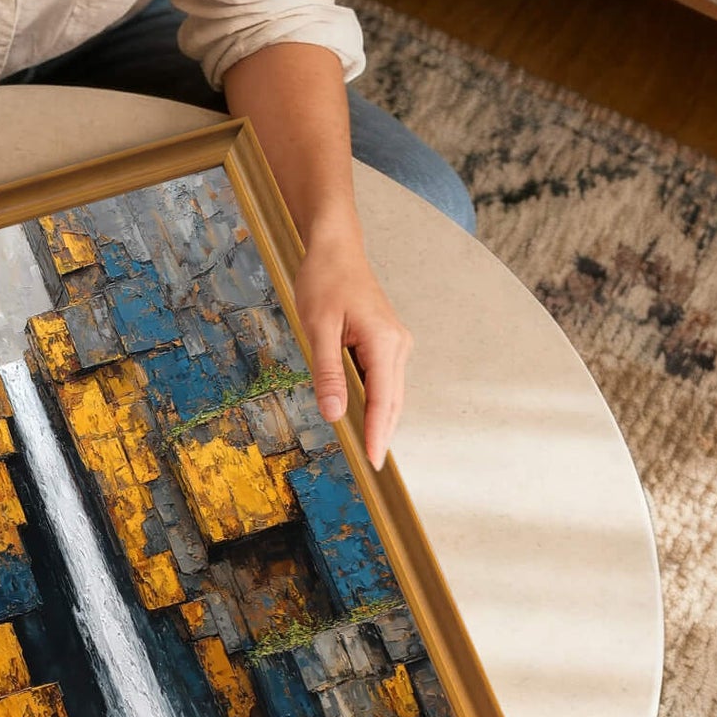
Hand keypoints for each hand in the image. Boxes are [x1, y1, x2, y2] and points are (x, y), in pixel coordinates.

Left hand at [294, 233, 411, 470]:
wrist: (336, 249)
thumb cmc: (325, 281)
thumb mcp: (318, 327)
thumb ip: (327, 372)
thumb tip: (333, 414)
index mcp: (384, 343)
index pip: (383, 401)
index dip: (377, 434)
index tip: (374, 463)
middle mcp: (398, 346)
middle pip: (392, 401)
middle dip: (382, 434)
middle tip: (372, 467)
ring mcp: (395, 344)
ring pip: (390, 392)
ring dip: (380, 419)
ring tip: (369, 449)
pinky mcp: (387, 342)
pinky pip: (384, 379)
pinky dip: (376, 401)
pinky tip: (364, 416)